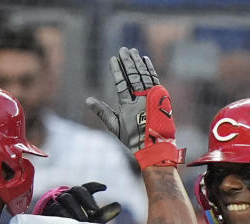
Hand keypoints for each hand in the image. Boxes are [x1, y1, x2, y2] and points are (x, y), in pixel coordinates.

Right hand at [32, 183, 120, 223]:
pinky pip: (56, 208)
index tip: (105, 188)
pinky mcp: (49, 210)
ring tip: (84, 220)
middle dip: (87, 199)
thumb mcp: (91, 221)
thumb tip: (119, 205)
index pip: (87, 187)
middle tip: (94, 210)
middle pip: (78, 190)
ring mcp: (57, 201)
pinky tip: (70, 221)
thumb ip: (103, 214)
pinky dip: (64, 214)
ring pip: (67, 198)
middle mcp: (69, 195)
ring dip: (76, 208)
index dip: (95, 186)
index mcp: (79, 197)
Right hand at [86, 47, 183, 168]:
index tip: (113, 59)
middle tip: (123, 50)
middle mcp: (141, 100)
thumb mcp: (115, 127)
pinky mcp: (161, 97)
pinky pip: (154, 80)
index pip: (121, 84)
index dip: (117, 71)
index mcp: (129, 107)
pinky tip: (145, 60)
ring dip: (138, 62)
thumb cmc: (132, 138)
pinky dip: (149, 69)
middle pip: (134, 77)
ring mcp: (152, 97)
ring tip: (133, 51)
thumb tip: (88, 100)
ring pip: (144, 76)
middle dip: (128, 62)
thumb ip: (102, 112)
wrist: (155, 146)